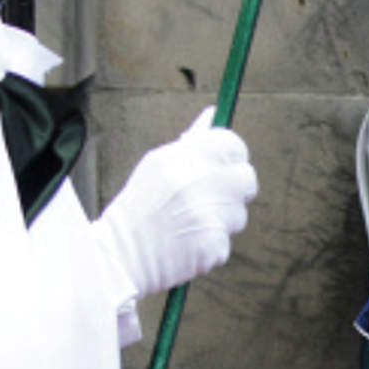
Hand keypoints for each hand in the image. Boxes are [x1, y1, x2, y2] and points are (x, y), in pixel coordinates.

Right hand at [94, 108, 256, 299]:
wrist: (120, 254)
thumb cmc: (140, 206)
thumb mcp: (158, 164)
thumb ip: (193, 141)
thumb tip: (214, 114)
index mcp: (186, 156)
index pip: (234, 144)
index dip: (232, 157)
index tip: (225, 167)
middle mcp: (201, 181)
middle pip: (247, 179)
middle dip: (235, 189)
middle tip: (212, 198)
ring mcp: (210, 214)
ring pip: (239, 214)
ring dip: (222, 220)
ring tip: (188, 224)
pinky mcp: (214, 245)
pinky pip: (226, 242)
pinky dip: (210, 246)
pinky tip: (186, 245)